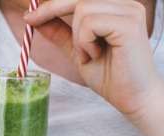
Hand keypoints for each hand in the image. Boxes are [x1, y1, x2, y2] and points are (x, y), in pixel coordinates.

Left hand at [25, 0, 163, 117]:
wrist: (135, 99)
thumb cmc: (112, 78)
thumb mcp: (78, 51)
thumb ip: (61, 32)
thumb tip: (34, 17)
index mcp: (117, 8)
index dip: (53, 3)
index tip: (29, 15)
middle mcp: (127, 5)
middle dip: (51, 9)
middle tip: (30, 21)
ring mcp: (130, 11)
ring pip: (82, 9)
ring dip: (77, 37)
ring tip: (90, 55)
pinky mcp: (130, 24)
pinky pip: (90, 23)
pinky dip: (85, 42)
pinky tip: (97, 55)